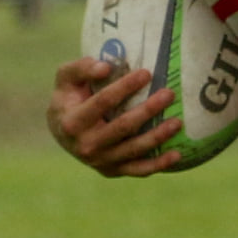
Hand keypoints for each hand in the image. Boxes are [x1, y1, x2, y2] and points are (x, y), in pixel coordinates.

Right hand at [46, 57, 179, 176]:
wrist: (60, 132)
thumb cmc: (68, 98)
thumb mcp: (66, 78)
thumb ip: (81, 68)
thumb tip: (106, 67)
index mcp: (72, 122)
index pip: (103, 102)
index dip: (125, 87)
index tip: (146, 73)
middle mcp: (86, 145)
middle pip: (123, 126)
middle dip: (148, 110)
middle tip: (169, 94)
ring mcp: (100, 161)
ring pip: (133, 149)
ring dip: (158, 136)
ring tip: (177, 122)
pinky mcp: (111, 170)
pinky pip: (138, 170)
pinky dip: (158, 165)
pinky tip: (176, 155)